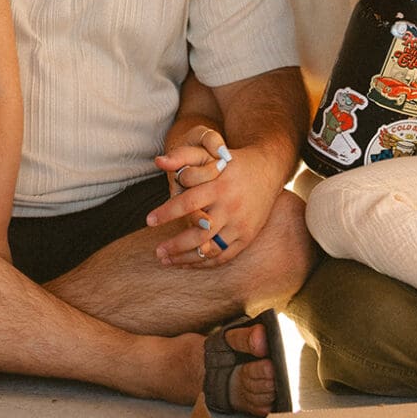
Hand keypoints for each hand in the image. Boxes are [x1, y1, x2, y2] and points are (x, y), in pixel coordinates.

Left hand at [149, 125, 267, 266]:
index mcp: (220, 187)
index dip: (167, 213)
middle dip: (175, 245)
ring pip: (210, 249)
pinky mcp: (247, 237)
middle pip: (199, 234)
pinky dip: (204, 263)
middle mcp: (231, 208)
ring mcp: (240, 225)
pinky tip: (187, 263)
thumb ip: (182, 156)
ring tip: (167, 261)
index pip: (189, 203)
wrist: (268, 169)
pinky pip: (224, 256)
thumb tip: (157, 161)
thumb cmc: (232, 162)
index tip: (149, 220)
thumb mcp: (209, 153)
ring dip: (187, 259)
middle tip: (157, 252)